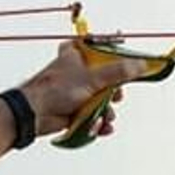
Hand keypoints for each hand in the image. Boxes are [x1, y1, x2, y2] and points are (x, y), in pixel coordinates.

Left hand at [20, 41, 150, 136]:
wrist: (33, 114)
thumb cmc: (54, 90)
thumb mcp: (92, 78)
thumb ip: (118, 72)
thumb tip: (141, 65)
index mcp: (75, 55)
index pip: (95, 46)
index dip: (110, 52)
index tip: (125, 60)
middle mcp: (75, 71)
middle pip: (104, 78)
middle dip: (113, 92)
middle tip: (116, 96)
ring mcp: (74, 91)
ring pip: (99, 99)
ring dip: (106, 111)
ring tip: (106, 117)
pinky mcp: (72, 109)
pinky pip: (91, 115)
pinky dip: (98, 122)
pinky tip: (102, 128)